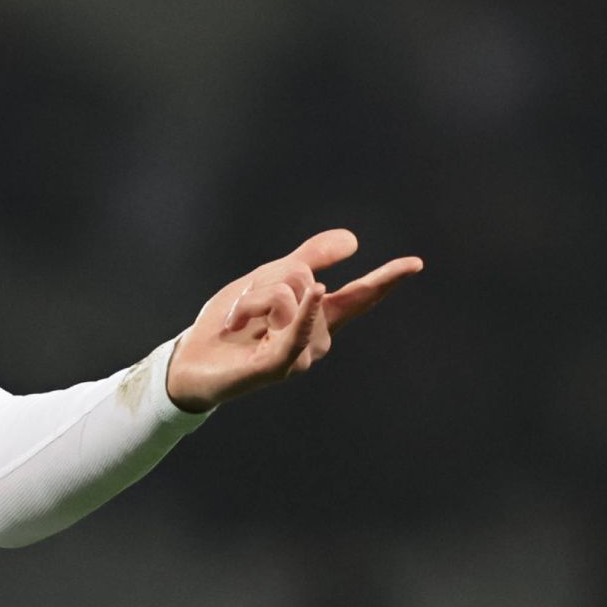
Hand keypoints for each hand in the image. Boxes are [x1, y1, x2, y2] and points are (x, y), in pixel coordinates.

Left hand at [166, 229, 422, 411]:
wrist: (191, 360)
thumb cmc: (232, 324)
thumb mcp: (267, 281)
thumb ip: (309, 259)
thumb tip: (354, 240)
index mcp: (316, 318)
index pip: (357, 297)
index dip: (386, 279)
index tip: (416, 263)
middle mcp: (315, 339)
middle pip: (302, 278)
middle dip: (265, 278)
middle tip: (241, 306)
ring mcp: (299, 355)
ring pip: (288, 293)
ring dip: (251, 297)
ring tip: (237, 323)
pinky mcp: (278, 367)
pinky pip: (297, 333)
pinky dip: (305, 312)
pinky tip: (316, 293)